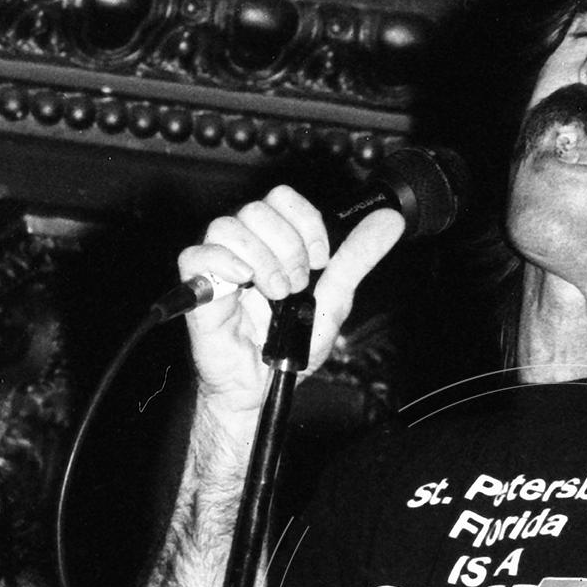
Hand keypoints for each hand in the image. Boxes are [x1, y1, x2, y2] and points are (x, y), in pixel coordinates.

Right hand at [176, 189, 404, 419]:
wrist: (265, 387)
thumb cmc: (290, 348)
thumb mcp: (334, 299)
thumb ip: (357, 258)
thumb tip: (390, 221)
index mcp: (275, 244)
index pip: (282, 198)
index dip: (305, 222)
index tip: (321, 259)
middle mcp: (246, 249)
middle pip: (258, 209)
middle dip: (289, 248)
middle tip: (297, 285)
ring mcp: (220, 266)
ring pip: (228, 226)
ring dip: (263, 259)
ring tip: (276, 293)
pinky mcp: (198, 289)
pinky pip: (196, 254)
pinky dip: (224, 263)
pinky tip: (244, 282)